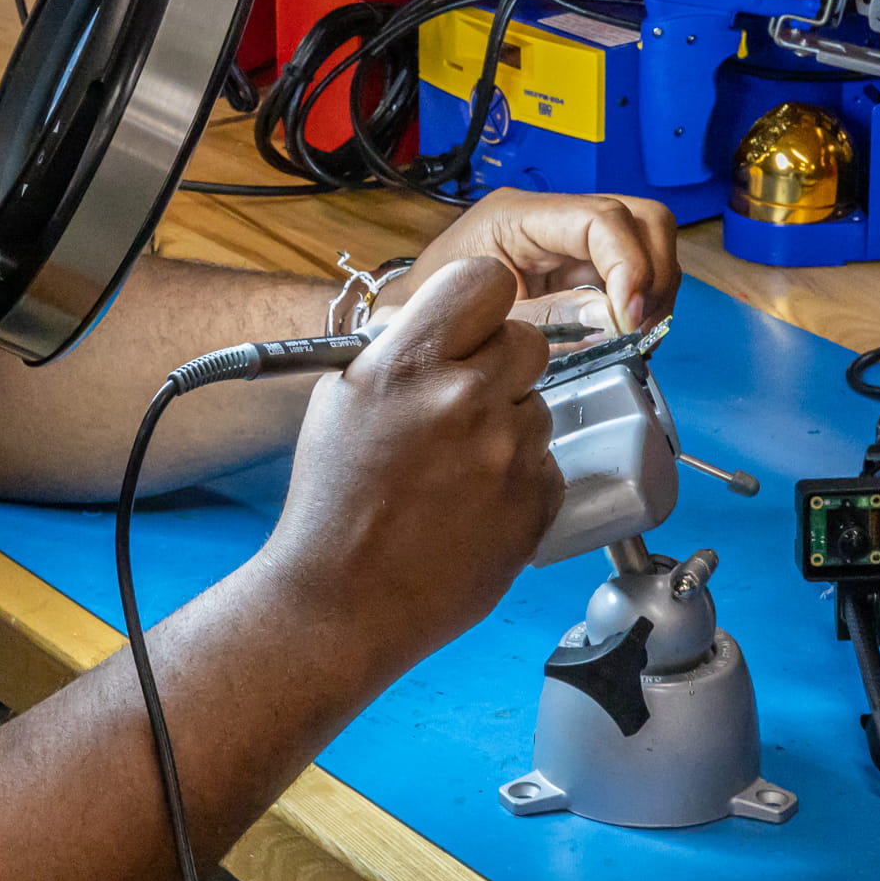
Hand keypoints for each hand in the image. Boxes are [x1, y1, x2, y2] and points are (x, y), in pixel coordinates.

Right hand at [262, 259, 561, 675]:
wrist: (343, 600)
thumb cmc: (333, 502)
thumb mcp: (341, 400)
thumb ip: (396, 348)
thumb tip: (434, 319)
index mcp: (410, 363)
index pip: (487, 280)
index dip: (481, 301)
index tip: (472, 324)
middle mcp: (466, 399)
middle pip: (528, 341)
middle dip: (500, 365)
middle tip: (463, 402)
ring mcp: (508, 453)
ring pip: (537, 406)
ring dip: (506, 426)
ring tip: (455, 469)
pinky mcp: (536, 502)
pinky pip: (546, 463)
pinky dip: (517, 477)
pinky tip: (471, 503)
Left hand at [387, 189, 678, 336]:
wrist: (406, 319)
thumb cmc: (429, 313)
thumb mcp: (483, 321)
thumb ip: (549, 319)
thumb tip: (615, 320)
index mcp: (517, 215)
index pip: (601, 219)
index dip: (631, 267)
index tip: (631, 318)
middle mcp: (551, 217)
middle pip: (641, 219)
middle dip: (655, 274)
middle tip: (640, 327)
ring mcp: (569, 240)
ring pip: (647, 244)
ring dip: (653, 292)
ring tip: (633, 336)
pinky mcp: (579, 266)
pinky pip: (630, 274)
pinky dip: (640, 304)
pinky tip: (624, 335)